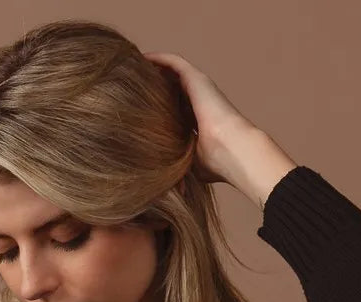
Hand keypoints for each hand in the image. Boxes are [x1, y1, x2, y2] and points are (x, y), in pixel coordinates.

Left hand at [142, 51, 296, 207]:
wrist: (232, 150)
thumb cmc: (215, 164)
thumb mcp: (189, 165)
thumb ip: (177, 166)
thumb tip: (166, 185)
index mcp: (196, 122)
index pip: (174, 112)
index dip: (157, 110)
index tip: (137, 111)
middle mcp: (198, 102)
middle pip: (172, 90)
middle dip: (152, 88)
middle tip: (128, 87)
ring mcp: (198, 88)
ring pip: (172, 72)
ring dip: (153, 69)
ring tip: (130, 68)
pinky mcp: (196, 78)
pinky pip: (173, 62)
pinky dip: (157, 59)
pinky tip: (140, 58)